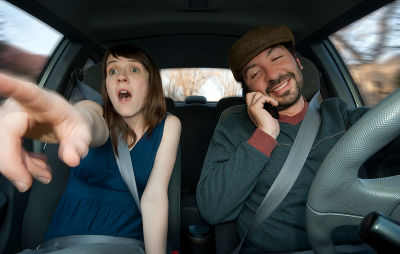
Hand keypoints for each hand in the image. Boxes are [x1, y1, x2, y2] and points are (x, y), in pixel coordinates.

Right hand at [0, 73, 91, 191]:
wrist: (70, 123)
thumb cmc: (74, 122)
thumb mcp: (83, 132)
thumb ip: (79, 144)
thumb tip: (72, 159)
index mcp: (42, 101)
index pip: (24, 91)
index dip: (8, 85)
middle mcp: (20, 106)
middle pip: (4, 134)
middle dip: (12, 163)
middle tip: (28, 184)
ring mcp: (9, 117)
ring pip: (3, 146)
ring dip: (20, 167)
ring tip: (45, 174)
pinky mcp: (6, 130)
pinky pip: (5, 151)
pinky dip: (19, 166)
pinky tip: (38, 167)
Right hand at [246, 91, 279, 138]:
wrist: (268, 132)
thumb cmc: (269, 126)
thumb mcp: (267, 115)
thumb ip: (265, 108)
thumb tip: (270, 101)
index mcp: (252, 110)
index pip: (250, 97)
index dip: (258, 96)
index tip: (267, 102)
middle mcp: (250, 108)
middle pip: (250, 94)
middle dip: (260, 94)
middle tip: (268, 101)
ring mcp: (252, 108)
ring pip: (257, 94)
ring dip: (267, 97)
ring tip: (273, 103)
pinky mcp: (256, 108)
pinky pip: (263, 98)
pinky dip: (270, 99)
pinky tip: (275, 104)